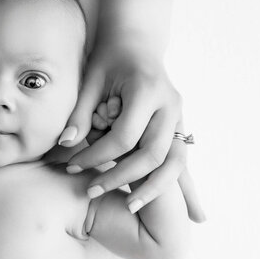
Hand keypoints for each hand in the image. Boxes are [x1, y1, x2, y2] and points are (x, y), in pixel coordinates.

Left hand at [61, 39, 205, 222]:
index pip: (123, 136)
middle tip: (91, 191)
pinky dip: (182, 187)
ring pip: (176, 163)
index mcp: (147, 90)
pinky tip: (194, 215)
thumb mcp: (90, 80)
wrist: (137, 43)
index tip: (71, 166)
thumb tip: (66, 144)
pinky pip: (182, 162)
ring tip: (130, 207)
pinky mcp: (181, 127)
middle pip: (152, 154)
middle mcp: (169, 106)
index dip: (96, 156)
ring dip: (154, 189)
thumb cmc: (109, 60)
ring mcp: (180, 117)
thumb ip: (80, 113)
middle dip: (121, 177)